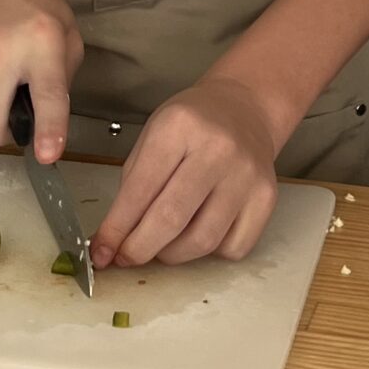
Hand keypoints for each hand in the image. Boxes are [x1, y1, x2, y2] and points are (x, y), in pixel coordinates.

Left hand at [92, 74, 282, 269]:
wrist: (244, 109)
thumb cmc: (192, 125)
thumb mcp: (153, 137)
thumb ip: (133, 187)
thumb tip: (113, 240)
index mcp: (180, 126)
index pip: (140, 189)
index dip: (116, 228)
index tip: (101, 252)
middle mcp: (218, 149)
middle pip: (171, 219)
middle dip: (139, 249)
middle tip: (126, 259)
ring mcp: (247, 175)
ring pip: (202, 241)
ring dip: (172, 255)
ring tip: (160, 245)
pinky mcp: (267, 197)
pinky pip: (232, 248)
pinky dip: (208, 252)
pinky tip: (197, 232)